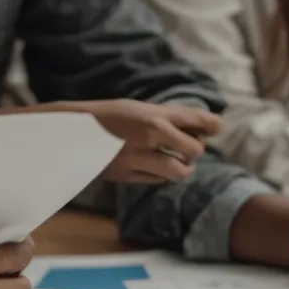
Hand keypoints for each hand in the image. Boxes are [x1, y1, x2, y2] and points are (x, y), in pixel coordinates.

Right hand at [48, 100, 221, 184]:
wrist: (70, 131)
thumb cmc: (108, 115)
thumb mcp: (139, 108)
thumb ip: (167, 117)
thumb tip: (199, 126)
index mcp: (152, 115)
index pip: (193, 118)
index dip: (211, 124)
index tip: (217, 127)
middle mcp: (149, 135)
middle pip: (194, 149)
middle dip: (195, 150)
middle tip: (189, 148)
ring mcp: (138, 157)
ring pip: (178, 171)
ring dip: (183, 168)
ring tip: (179, 163)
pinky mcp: (127, 175)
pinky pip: (157, 180)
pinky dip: (162, 175)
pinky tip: (156, 167)